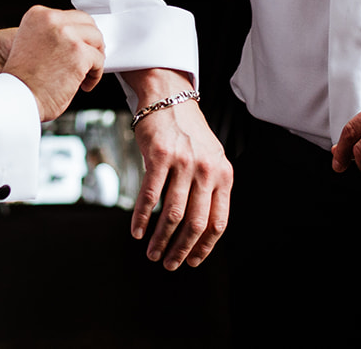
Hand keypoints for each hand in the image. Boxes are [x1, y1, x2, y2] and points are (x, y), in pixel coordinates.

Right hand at [1, 6, 103, 120]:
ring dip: (94, 57)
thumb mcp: (31, 43)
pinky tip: (83, 84)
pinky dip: (95, 75)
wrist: (18, 97)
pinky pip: (99, 60)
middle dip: (90, 43)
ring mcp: (66, 35)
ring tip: (86, 73)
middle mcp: (52, 20)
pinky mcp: (79, 53)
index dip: (78, 34)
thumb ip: (51, 34)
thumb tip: (75, 37)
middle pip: (87, 24)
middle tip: (88, 59)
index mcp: (38, 15)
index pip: (71, 17)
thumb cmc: (23, 79)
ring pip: (96, 40)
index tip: (77, 48)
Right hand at [125, 67, 231, 269]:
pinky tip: (137, 231)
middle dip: (181, 250)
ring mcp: (183, 162)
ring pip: (172, 214)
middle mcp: (206, 170)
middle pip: (195, 222)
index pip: (218, 221)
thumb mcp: (210, 158)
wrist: (169, 96)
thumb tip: (201, 229)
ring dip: (160, 239)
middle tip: (169, 263)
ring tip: (152, 253)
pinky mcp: (160, 156)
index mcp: (223, 174)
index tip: (192, 261)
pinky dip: (142, 218)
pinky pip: (150, 195)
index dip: (204, 246)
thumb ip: (210, 188)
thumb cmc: (188, 132)